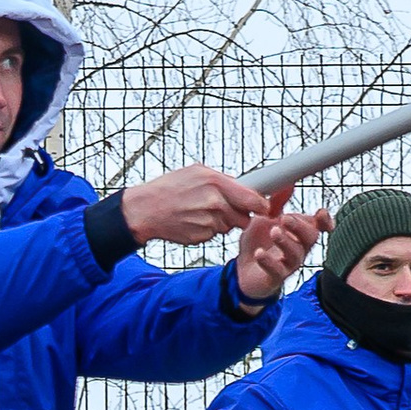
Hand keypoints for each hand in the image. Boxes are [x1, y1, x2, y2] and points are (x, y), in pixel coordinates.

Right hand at [120, 163, 273, 245]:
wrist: (145, 210)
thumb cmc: (170, 188)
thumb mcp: (196, 173)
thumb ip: (222, 180)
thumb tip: (243, 186)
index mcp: (216, 182)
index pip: (253, 199)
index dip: (262, 205)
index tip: (265, 206)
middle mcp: (215, 203)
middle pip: (244, 216)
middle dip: (240, 214)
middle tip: (225, 208)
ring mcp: (208, 222)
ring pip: (229, 226)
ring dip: (222, 221)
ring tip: (201, 211)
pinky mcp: (202, 236)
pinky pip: (215, 234)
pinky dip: (208, 229)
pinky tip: (193, 220)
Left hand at [232, 189, 324, 305]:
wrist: (242, 270)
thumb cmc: (259, 243)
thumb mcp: (266, 218)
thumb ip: (277, 203)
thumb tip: (288, 184)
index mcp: (298, 233)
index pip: (319, 227)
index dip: (325, 221)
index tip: (321, 213)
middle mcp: (298, 248)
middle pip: (310, 238)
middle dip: (300, 227)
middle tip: (285, 218)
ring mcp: (288, 264)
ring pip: (296, 254)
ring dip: (286, 241)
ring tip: (273, 231)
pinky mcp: (274, 277)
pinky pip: (276, 271)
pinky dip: (268, 261)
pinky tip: (259, 253)